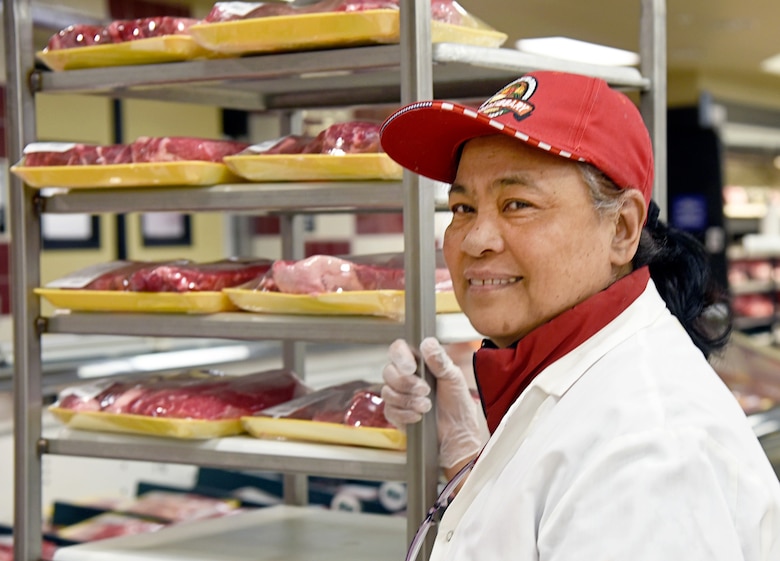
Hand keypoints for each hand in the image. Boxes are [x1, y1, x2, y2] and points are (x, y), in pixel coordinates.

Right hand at [381, 337, 484, 468]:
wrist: (457, 433)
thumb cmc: (457, 404)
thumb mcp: (453, 378)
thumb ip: (439, 360)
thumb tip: (427, 343)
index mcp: (418, 362)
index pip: (398, 349)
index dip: (400, 357)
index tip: (411, 367)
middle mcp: (405, 376)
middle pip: (388, 371)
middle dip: (407, 383)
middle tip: (426, 390)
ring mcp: (398, 395)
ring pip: (387, 391)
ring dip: (408, 400)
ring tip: (427, 406)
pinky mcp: (394, 413)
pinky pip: (389, 409)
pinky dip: (405, 414)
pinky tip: (419, 416)